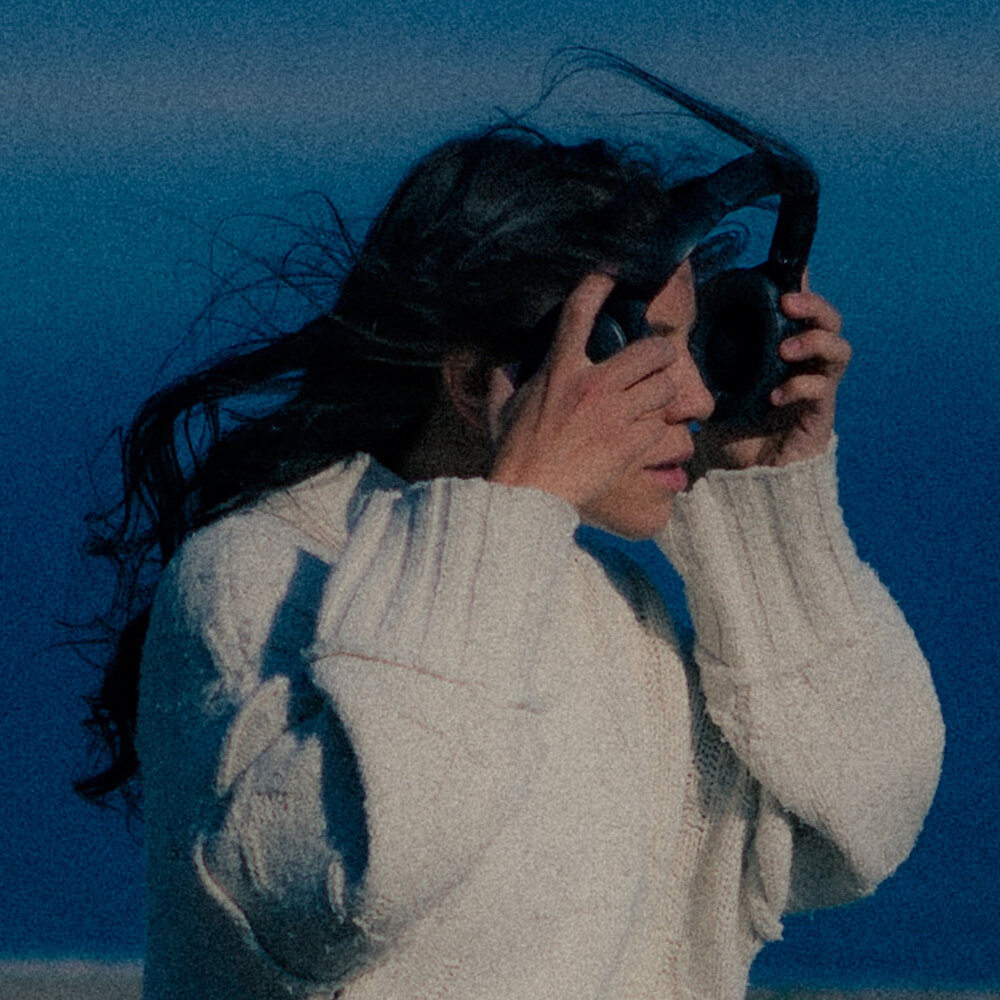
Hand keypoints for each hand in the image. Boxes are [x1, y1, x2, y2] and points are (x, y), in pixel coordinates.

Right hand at [488, 273, 678, 507]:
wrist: (529, 495)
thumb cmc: (512, 454)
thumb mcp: (500, 410)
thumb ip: (503, 381)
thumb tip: (504, 368)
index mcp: (559, 371)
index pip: (580, 313)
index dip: (598, 285)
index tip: (609, 277)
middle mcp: (592, 386)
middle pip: (651, 351)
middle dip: (662, 353)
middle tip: (660, 359)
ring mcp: (615, 416)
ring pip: (665, 388)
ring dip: (664, 392)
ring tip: (657, 398)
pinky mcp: (629, 444)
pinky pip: (660, 426)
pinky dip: (655, 429)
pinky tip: (644, 434)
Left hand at [694, 276, 849, 471]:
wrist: (740, 480)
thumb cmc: (728, 430)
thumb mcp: (710, 387)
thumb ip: (704, 358)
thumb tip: (680, 321)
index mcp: (784, 353)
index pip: (802, 313)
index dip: (802, 289)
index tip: (788, 273)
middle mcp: (806, 367)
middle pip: (831, 323)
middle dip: (815, 306)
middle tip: (788, 302)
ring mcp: (817, 391)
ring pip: (838, 352)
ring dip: (813, 342)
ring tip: (784, 350)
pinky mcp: (819, 417)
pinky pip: (822, 391)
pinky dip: (800, 387)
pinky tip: (776, 396)